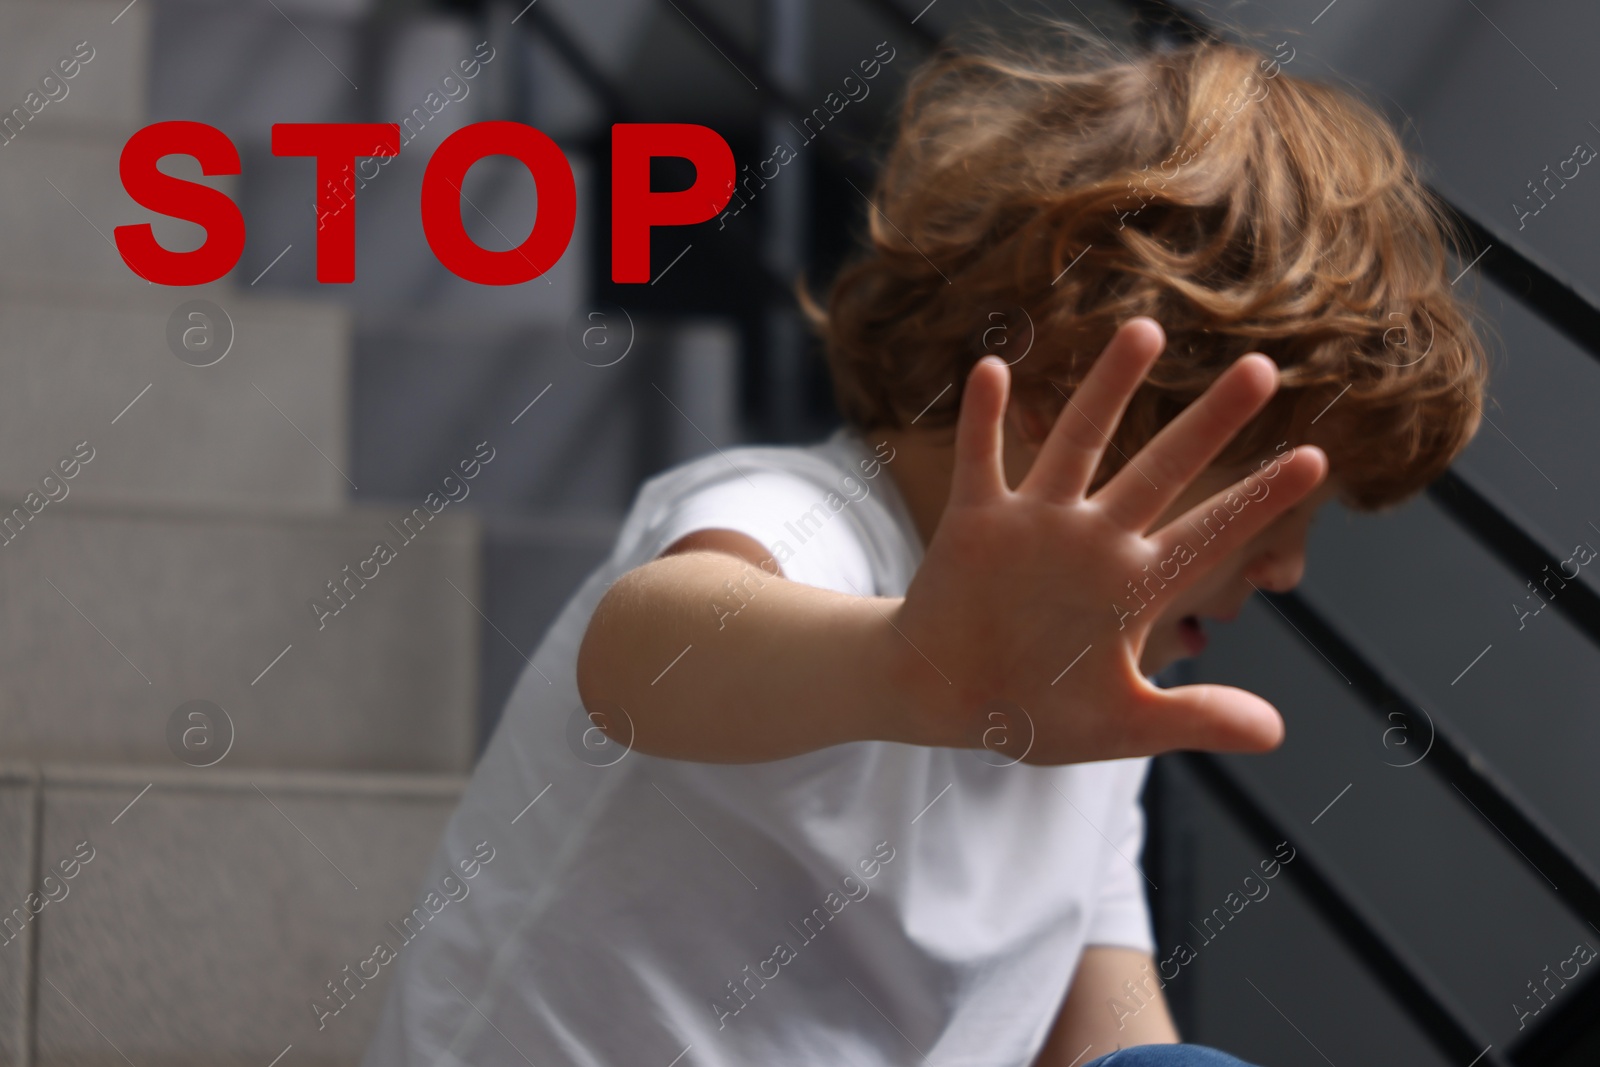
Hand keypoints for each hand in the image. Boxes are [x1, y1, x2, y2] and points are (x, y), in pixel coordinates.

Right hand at [887, 317, 1327, 762]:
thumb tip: (1278, 732)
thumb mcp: (1121, 726)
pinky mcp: (976, 523)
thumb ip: (1194, 719)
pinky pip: (982, 461)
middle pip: (1160, 469)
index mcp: (1133, 587)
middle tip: (1261, 368)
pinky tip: (994, 370)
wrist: (947, 699)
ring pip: (1078, 443)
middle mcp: (1092, 542)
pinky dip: (985, 420)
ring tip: (1145, 329)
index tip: (1316, 457)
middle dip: (1209, 424)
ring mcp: (1035, 525)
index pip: (1209, 535)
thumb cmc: (1037, 712)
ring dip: (1107, 390)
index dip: (1259, 500)